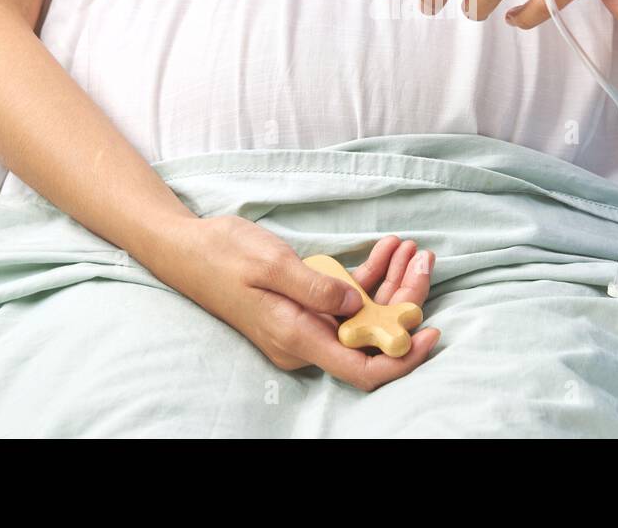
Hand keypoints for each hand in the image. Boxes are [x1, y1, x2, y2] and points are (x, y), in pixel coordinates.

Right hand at [155, 216, 439, 390]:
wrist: (187, 248)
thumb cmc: (223, 254)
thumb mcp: (271, 263)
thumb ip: (315, 286)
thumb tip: (357, 304)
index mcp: (296, 337)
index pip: (360, 369)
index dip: (401, 359)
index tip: (430, 333)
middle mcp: (304, 339)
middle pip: (370, 337)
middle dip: (404, 301)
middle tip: (424, 260)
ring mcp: (305, 324)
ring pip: (364, 315)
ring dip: (391, 283)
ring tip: (410, 248)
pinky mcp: (305, 307)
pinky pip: (347, 299)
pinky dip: (370, 276)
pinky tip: (387, 248)